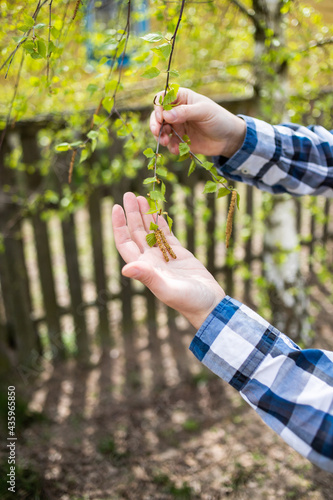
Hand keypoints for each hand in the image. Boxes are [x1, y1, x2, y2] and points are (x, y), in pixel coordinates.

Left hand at [112, 192, 225, 329]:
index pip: (125, 243)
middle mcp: (150, 260)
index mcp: (143, 267)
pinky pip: (166, 233)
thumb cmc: (187, 300)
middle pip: (135, 232)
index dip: (118, 226)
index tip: (116, 207)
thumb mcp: (166, 288)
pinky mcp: (178, 252)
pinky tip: (157, 209)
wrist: (209, 304)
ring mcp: (163, 255)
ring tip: (140, 196)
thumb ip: (147, 277)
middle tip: (128, 194)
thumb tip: (125, 268)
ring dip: (144, 214)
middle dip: (131, 213)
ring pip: (150, 230)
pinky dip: (161, 221)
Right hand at [150, 87, 245, 156]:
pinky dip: (171, 147)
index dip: (159, 107)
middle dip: (156, 124)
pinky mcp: (180, 140)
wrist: (229, 139)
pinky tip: (176, 150)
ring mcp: (178, 126)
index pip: (163, 98)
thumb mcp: (204, 112)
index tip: (161, 117)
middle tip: (157, 132)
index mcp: (182, 98)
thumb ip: (185, 112)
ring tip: (166, 142)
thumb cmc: (219, 119)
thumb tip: (166, 115)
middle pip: (158, 116)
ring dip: (160, 137)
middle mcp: (177, 112)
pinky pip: (170, 143)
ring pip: (161, 131)